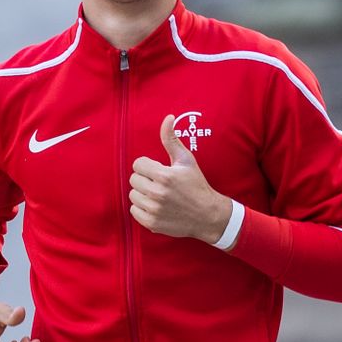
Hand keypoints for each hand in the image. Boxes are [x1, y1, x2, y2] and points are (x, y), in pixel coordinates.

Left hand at [129, 115, 231, 242]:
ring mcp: (154, 210)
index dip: (147, 166)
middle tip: (159, 183)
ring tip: (157, 194)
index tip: (158, 170)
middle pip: (134, 179)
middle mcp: (158, 193)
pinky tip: (155, 206)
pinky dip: (142, 208)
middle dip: (145, 179)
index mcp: (165, 176)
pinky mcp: (152, 223)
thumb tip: (168, 118)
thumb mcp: (186, 160)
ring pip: (133, 195)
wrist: (208, 215)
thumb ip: (172, 139)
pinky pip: (134, 211)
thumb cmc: (196, 185)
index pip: (137, 164)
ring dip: (142, 194)